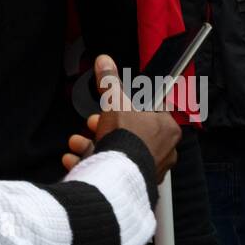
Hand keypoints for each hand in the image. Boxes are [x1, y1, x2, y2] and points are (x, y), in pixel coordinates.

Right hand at [63, 55, 179, 182]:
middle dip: (106, 126)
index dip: (128, 106)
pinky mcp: (135, 183)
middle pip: (132, 131)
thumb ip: (109, 81)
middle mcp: (165, 150)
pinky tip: (77, 159)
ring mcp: (151, 168)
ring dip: (94, 145)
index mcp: (167, 127)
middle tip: (94, 123)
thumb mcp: (114, 100)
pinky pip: (115, 170)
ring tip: (78, 143)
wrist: (119, 174)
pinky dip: (94, 163)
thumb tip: (104, 62)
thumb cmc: (126, 138)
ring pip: (121, 151)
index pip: (152, 109)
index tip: (114, 106)